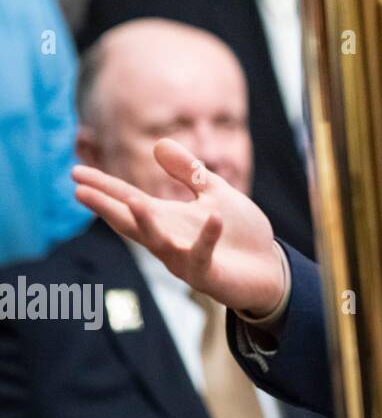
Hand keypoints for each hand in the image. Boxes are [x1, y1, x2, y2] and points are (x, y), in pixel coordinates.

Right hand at [72, 138, 285, 316]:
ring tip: (133, 201)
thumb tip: (158, 143)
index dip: (104, 187)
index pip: (129, 200)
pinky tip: (213, 218)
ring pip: (159, 243)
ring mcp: (185, 259)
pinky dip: (208, 237)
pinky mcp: (207, 273)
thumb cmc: (240, 233)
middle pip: (131, 222)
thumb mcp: (214, 194)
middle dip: (106, 207)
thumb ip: (189, 172)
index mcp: (168, 219)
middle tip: (79, 191)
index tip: (75, 173)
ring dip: (147, 224)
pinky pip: (203, 255)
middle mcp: (169, 239)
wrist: (270, 268)